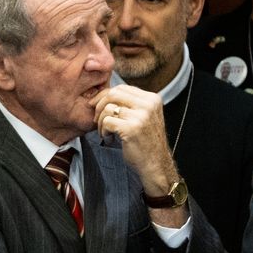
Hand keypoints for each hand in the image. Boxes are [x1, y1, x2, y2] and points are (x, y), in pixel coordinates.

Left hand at [94, 84, 183, 223]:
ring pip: (108, 108)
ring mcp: (141, 116)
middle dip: (99, 105)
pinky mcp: (132, 128)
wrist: (156, 164)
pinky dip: (103, 131)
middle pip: (113, 93)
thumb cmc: (146, 142)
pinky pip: (107, 121)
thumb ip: (131, 103)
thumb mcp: (144, 117)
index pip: (122, 87)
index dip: (106, 96)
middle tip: (97, 118)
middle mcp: (149, 105)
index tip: (99, 107)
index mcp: (153, 99)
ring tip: (106, 132)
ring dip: (101, 121)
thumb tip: (105, 92)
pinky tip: (110, 139)